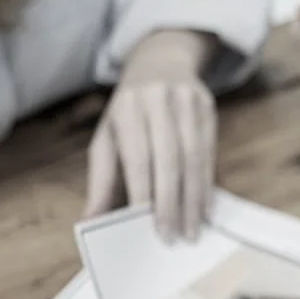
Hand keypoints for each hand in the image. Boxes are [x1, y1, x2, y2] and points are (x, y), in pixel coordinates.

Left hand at [84, 30, 217, 240]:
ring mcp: (186, 102)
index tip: (150, 226)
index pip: (138, 157)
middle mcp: (157, 101)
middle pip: (169, 159)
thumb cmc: (128, 112)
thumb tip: (90, 221)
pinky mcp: (207, 108)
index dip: (145, 192)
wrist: (161, 61)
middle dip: (172, 203)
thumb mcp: (107, 137)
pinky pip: (209, 153)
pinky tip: (205, 209)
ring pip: (194, 158)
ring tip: (192, 230)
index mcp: (126, 108)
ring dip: (194, 199)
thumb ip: (100, 180)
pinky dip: (208, 185)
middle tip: (173, 237)